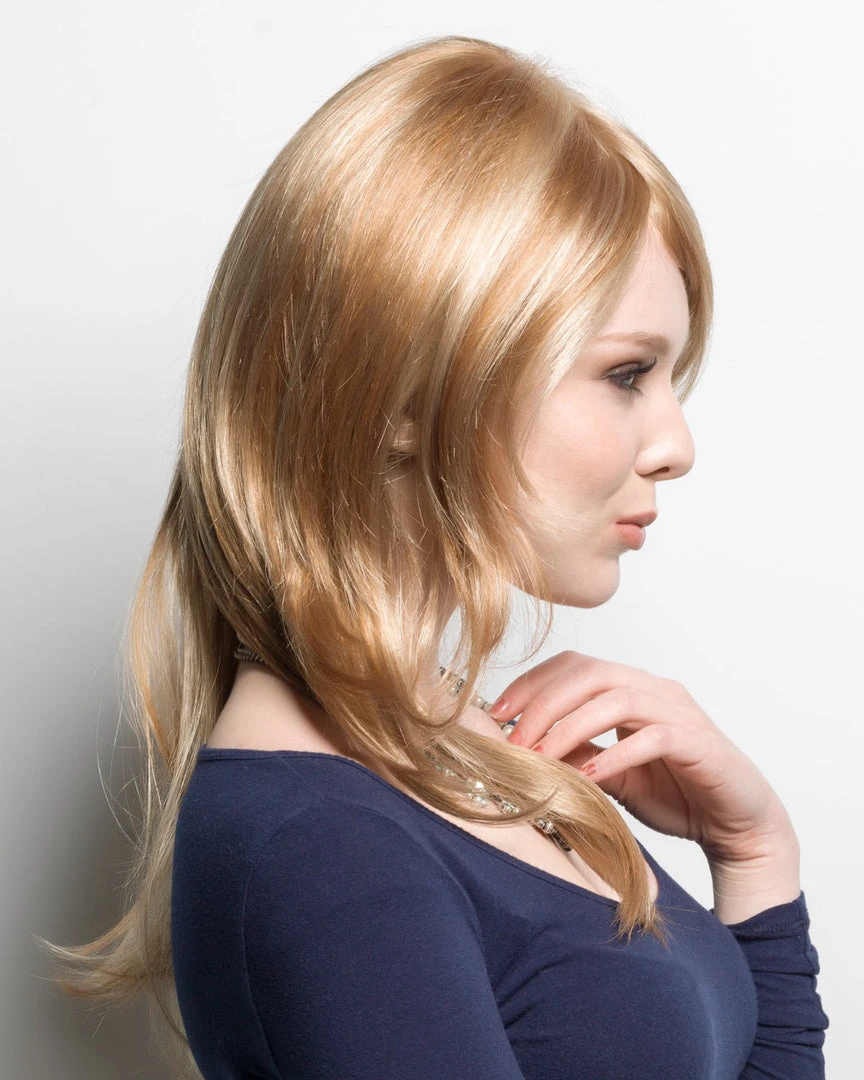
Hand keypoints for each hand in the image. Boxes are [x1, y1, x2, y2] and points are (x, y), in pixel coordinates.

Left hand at [490, 650, 797, 864]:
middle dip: (543, 703)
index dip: (532, 683)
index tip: (496, 711)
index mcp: (630, 688)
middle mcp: (655, 690)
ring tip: (540, 758)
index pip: (573, 665)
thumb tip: (523, 747)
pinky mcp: (700, 744)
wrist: (738, 824)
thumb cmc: (674, 793)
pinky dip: (616, 754)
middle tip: (512, 740)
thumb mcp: (610, 774)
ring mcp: (680, 713)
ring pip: (617, 698)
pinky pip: (653, 737)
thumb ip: (576, 754)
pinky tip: (587, 775)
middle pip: (590, 673)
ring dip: (570, 727)